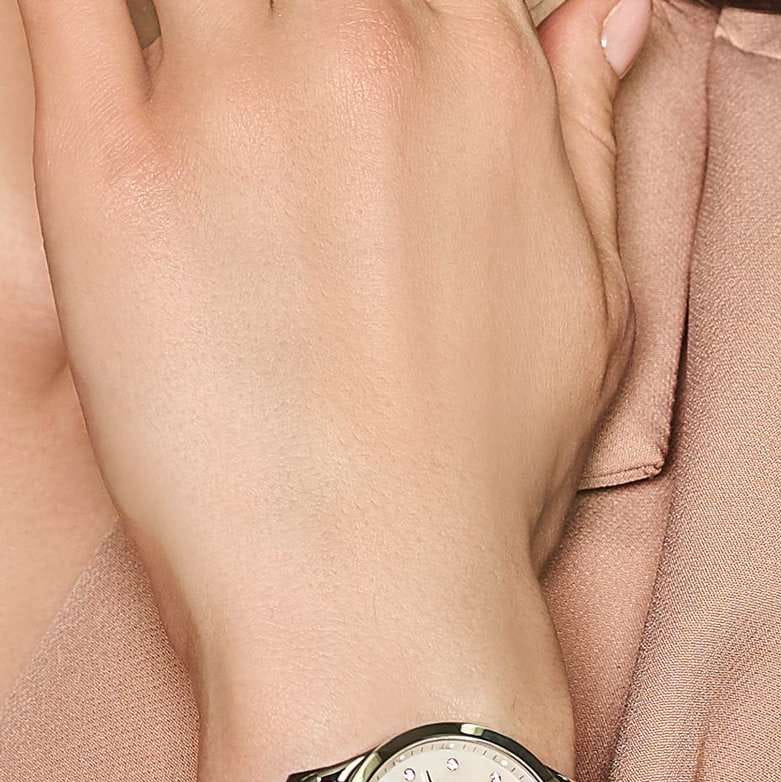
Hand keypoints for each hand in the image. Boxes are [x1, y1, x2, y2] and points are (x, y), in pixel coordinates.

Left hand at [17, 0, 649, 781]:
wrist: (377, 601)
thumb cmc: (483, 476)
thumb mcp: (591, 303)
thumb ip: (582, 137)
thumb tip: (602, 17)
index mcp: (481, 81)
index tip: (323, 44)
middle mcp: (364, 59)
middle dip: (267, 1)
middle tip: (246, 64)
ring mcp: (232, 108)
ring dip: (173, 8)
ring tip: (175, 78)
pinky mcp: (106, 177)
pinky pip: (56, 3)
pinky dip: (65, 10)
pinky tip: (82, 42)